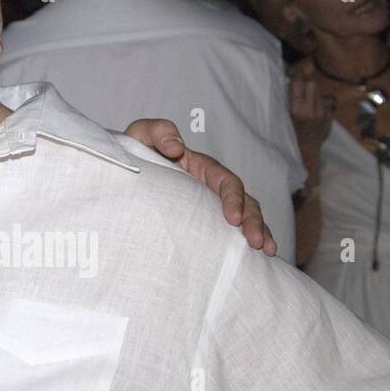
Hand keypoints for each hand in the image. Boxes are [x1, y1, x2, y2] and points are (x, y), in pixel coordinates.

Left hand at [123, 118, 276, 256]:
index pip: (227, 181)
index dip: (233, 198)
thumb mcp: (140, 135)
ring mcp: (210, 205)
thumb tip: (176, 146)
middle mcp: (212, 187)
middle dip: (254, 221)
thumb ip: (157, 131)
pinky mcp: (203, 222)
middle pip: (244, 202)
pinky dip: (244, 243)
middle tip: (257, 243)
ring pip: (245, 217)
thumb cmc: (134, 151)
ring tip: (267, 251)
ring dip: (259, 233)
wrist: (123, 172)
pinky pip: (230, 233)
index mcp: (202, 167)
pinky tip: (255, 258)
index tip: (233, 219)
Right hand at [288, 74, 333, 156]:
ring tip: (306, 98)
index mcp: (295, 108)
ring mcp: (322, 113)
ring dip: (313, 92)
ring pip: (320, 92)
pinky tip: (314, 109)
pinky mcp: (329, 117)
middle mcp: (310, 109)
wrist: (304, 151)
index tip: (291, 73)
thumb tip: (290, 80)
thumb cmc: (288, 132)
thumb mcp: (282, 116)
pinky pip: (326, 102)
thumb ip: (288, 99)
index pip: (299, 81)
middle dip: (306, 82)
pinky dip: (320, 102)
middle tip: (300, 85)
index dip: (296, 73)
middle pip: (312, 83)